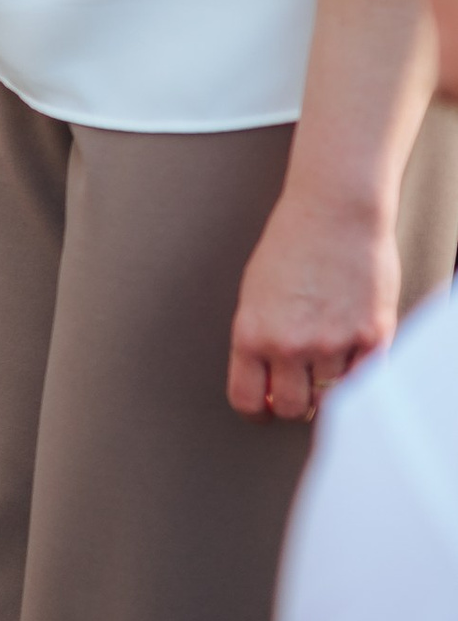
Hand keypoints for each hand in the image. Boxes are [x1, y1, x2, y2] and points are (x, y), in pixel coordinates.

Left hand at [228, 182, 400, 418]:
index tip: (267, 407)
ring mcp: (333, 341)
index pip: (247, 401)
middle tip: (301, 386)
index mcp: (251, 335)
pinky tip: (353, 347)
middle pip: (292, 409)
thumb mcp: (255, 295)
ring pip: (331, 394)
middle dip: (295, 402)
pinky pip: (365, 377)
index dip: (258, 410)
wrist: (335, 210)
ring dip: (330, 380)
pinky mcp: (372, 334)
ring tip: (330, 349)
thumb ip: (258, 340)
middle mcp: (290, 344)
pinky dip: (360, 370)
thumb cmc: (291, 244)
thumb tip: (268, 384)